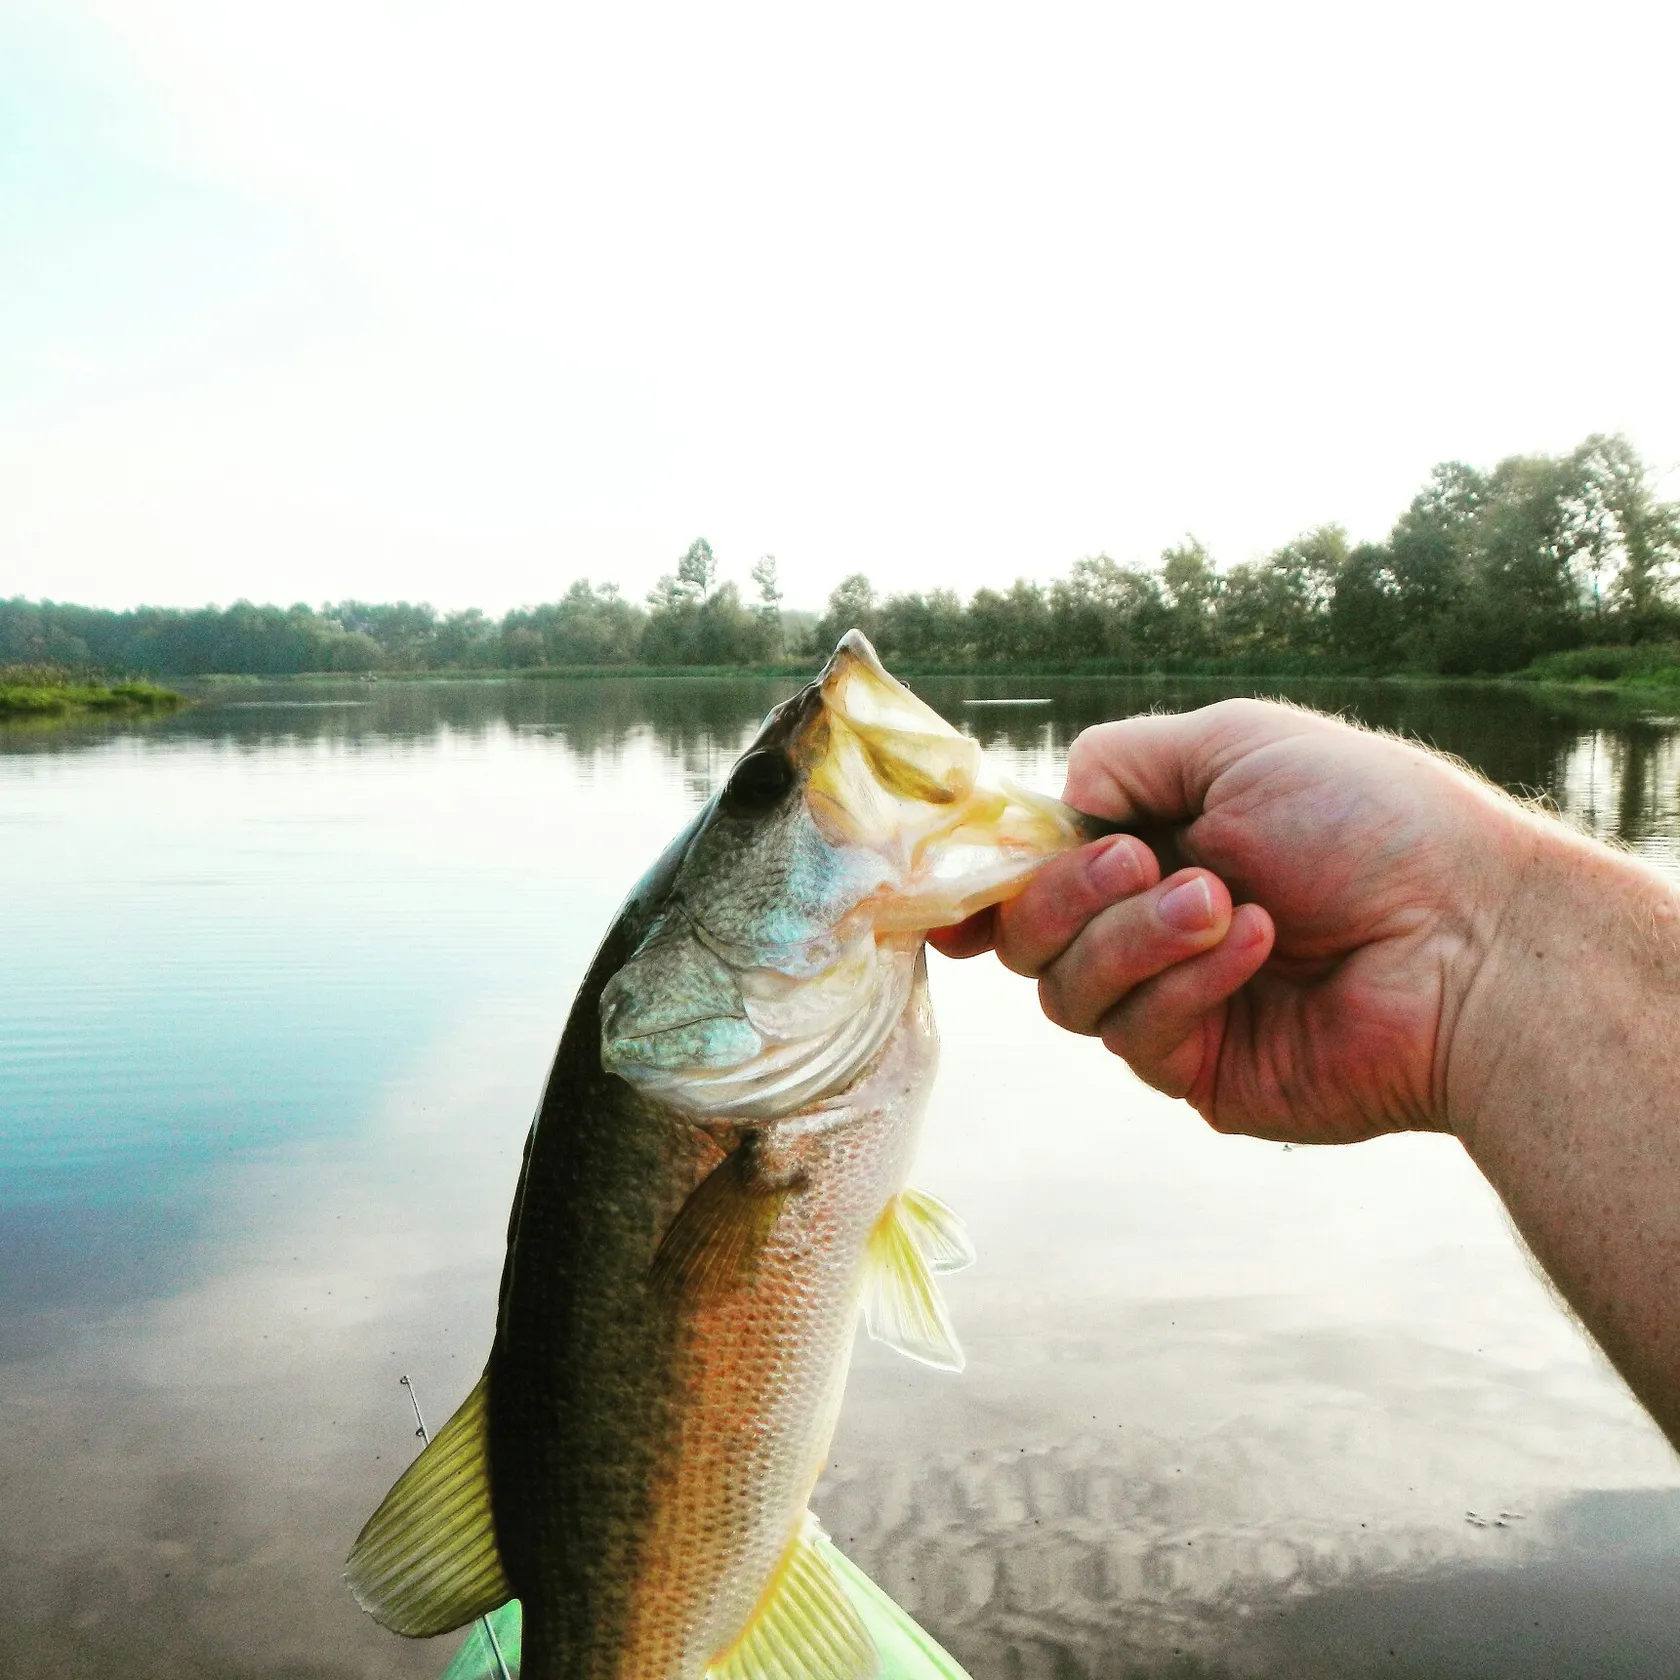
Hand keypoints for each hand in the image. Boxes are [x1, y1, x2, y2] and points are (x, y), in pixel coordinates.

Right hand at [933, 699, 1541, 1143]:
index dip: (986, 885)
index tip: (956, 891)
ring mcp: (1173, 1005)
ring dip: (1134, 936)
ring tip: (1223, 901)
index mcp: (1154, 849)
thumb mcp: (1233, 744)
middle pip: (1027, 938)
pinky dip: (1189, 982)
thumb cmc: (1367, 819)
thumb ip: (1119, 761)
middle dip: (1066, 896)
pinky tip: (1259, 946)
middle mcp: (1150, 931)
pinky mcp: (1201, 1072)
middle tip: (1141, 862)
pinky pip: (1136, 1036)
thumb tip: (1054, 809)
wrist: (1468, 930)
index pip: (1034, 875)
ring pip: (1067, 991)